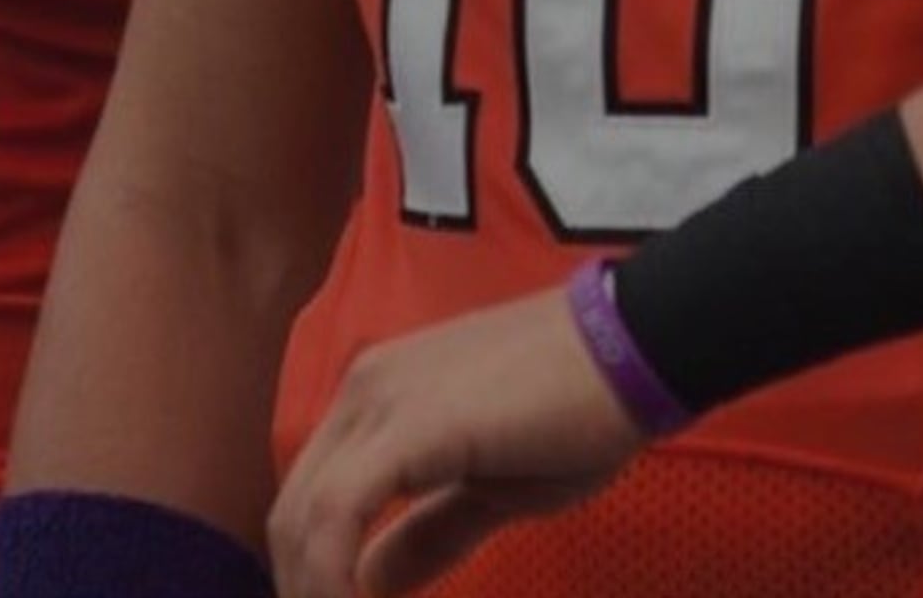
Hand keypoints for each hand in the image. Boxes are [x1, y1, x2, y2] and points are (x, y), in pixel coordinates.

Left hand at [267, 284, 645, 597]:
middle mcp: (364, 388)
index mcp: (377, 396)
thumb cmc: (575, 413)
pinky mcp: (410, 423)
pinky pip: (338, 513)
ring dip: (317, 590)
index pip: (312, 499)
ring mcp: (381, 398)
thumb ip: (428, 533)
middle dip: (307, 590)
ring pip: (305, 515)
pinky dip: (333, 580)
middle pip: (294, 513)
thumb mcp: (490, 488)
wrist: (628, 349)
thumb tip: (372, 584)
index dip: (315, 577)